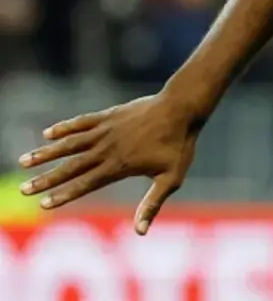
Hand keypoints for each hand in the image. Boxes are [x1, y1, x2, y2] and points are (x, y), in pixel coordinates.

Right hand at [16, 93, 200, 234]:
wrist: (181, 108)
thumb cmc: (179, 145)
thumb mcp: (171, 178)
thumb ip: (152, 204)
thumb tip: (140, 232)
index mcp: (120, 166)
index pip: (86, 184)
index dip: (64, 194)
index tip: (44, 203)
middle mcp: (107, 149)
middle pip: (71, 166)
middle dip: (46, 179)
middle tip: (24, 189)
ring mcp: (106, 130)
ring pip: (70, 144)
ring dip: (46, 153)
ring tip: (24, 161)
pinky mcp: (109, 116)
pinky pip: (82, 122)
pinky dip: (64, 128)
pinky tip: (48, 134)